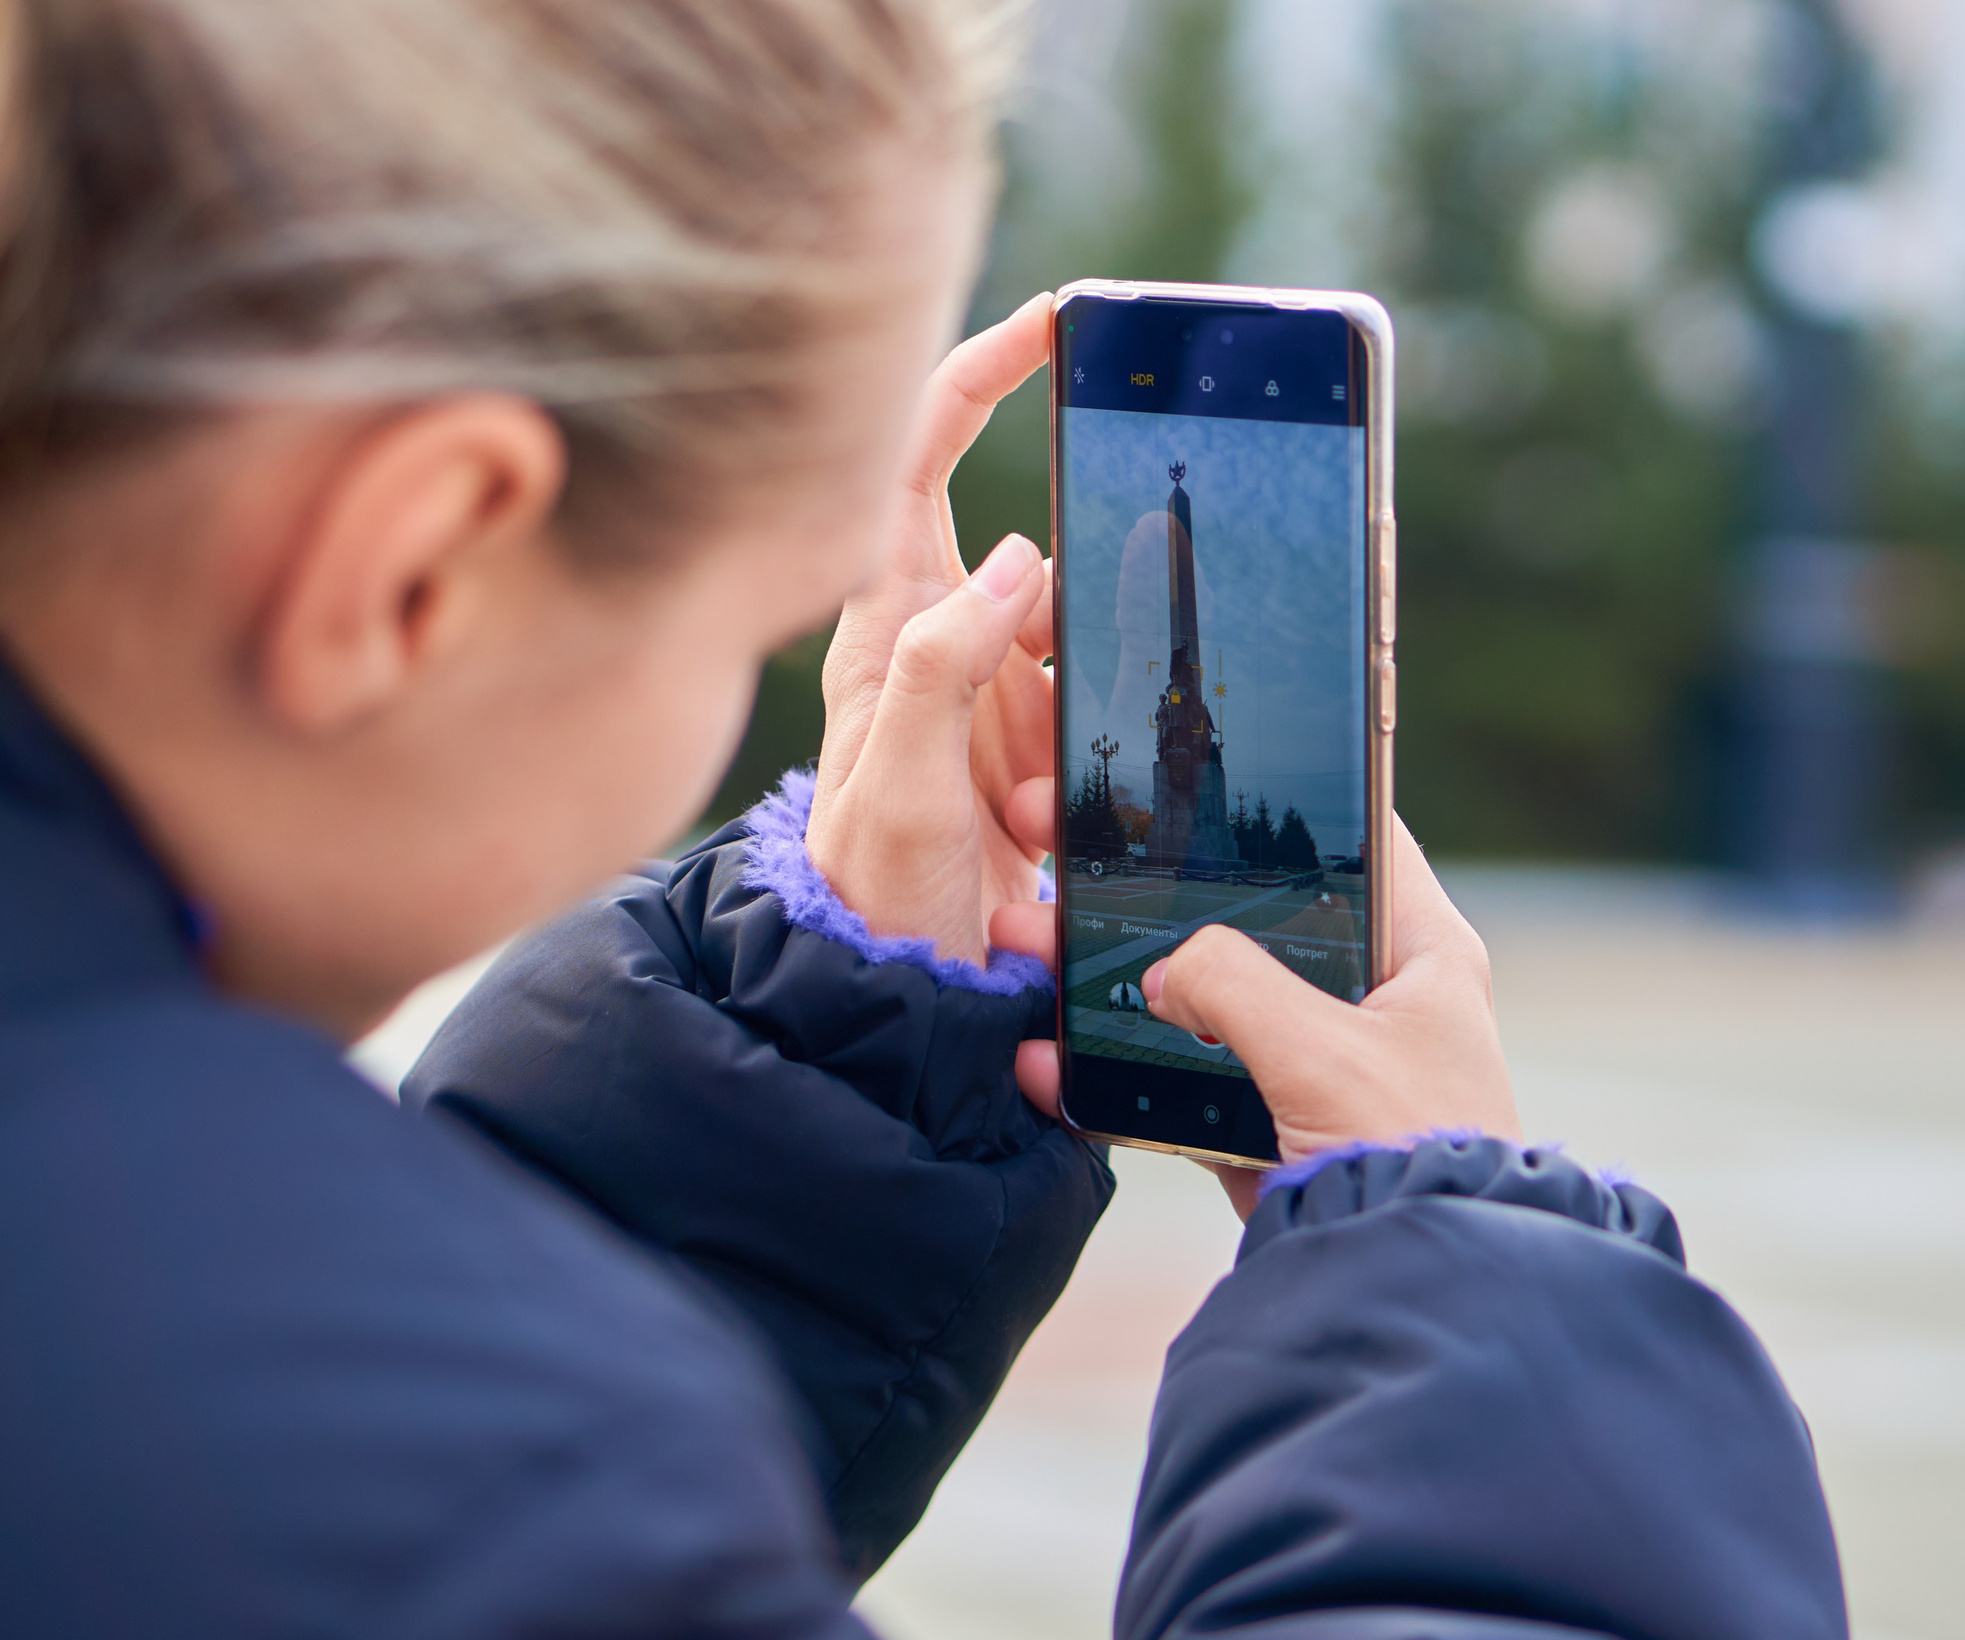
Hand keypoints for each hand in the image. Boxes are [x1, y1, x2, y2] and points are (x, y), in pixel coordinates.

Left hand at [807, 295, 1058, 962]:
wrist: (884, 995)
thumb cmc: (869, 893)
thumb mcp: (903, 783)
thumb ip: (947, 665)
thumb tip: (1019, 556)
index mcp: (887, 618)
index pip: (925, 453)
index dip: (985, 370)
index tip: (1058, 320)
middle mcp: (937, 638)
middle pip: (1038, 558)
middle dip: (1078, 623)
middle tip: (1050, 730)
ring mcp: (986, 693)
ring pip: (1080, 645)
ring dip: (1080, 726)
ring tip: (1025, 827)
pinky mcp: (1027, 747)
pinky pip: (1095, 714)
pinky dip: (1095, 770)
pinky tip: (1044, 847)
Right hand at [1007, 818, 1521, 1216]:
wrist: (1412, 1298)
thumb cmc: (1409, 1159)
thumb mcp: (1321, 1049)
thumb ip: (1231, 982)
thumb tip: (1165, 969)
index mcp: (1422, 952)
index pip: (1352, 834)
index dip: (1272, 794)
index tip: (1179, 770)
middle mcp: (1374, 1000)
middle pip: (1245, 917)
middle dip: (1141, 895)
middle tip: (1055, 856)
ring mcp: (1315, 1068)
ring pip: (1199, 1002)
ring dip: (1108, 983)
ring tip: (1022, 950)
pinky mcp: (1269, 1133)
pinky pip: (1179, 1086)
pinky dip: (1111, 1075)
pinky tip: (1040, 1059)